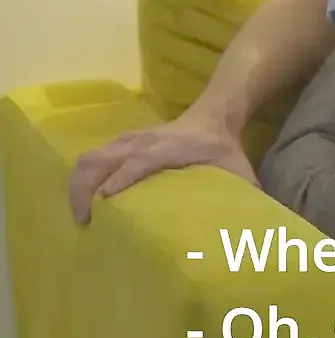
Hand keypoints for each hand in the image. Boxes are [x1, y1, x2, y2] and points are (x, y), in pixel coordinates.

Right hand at [69, 110, 256, 223]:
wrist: (214, 115)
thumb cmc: (224, 147)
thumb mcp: (238, 169)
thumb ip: (245, 192)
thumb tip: (252, 222)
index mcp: (169, 148)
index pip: (139, 162)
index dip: (120, 180)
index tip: (104, 202)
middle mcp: (143, 142)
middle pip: (102, 158)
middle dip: (85, 188)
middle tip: (84, 220)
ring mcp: (130, 139)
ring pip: (91, 156)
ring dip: (78, 183)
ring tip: (78, 213)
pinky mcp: (122, 141)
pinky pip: (93, 155)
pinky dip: (82, 175)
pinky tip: (81, 198)